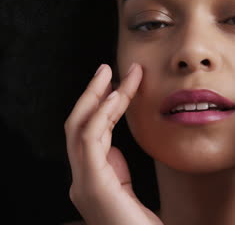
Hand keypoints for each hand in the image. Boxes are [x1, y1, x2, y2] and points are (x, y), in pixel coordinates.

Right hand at [64, 63, 162, 224]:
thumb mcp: (128, 192)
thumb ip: (117, 172)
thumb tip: (114, 149)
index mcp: (89, 179)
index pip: (91, 134)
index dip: (104, 107)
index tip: (119, 85)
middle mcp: (80, 179)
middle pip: (79, 125)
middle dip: (93, 94)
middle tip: (108, 68)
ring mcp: (82, 182)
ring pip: (80, 127)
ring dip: (96, 96)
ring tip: (112, 73)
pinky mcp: (92, 184)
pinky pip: (89, 140)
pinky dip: (101, 114)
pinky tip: (115, 96)